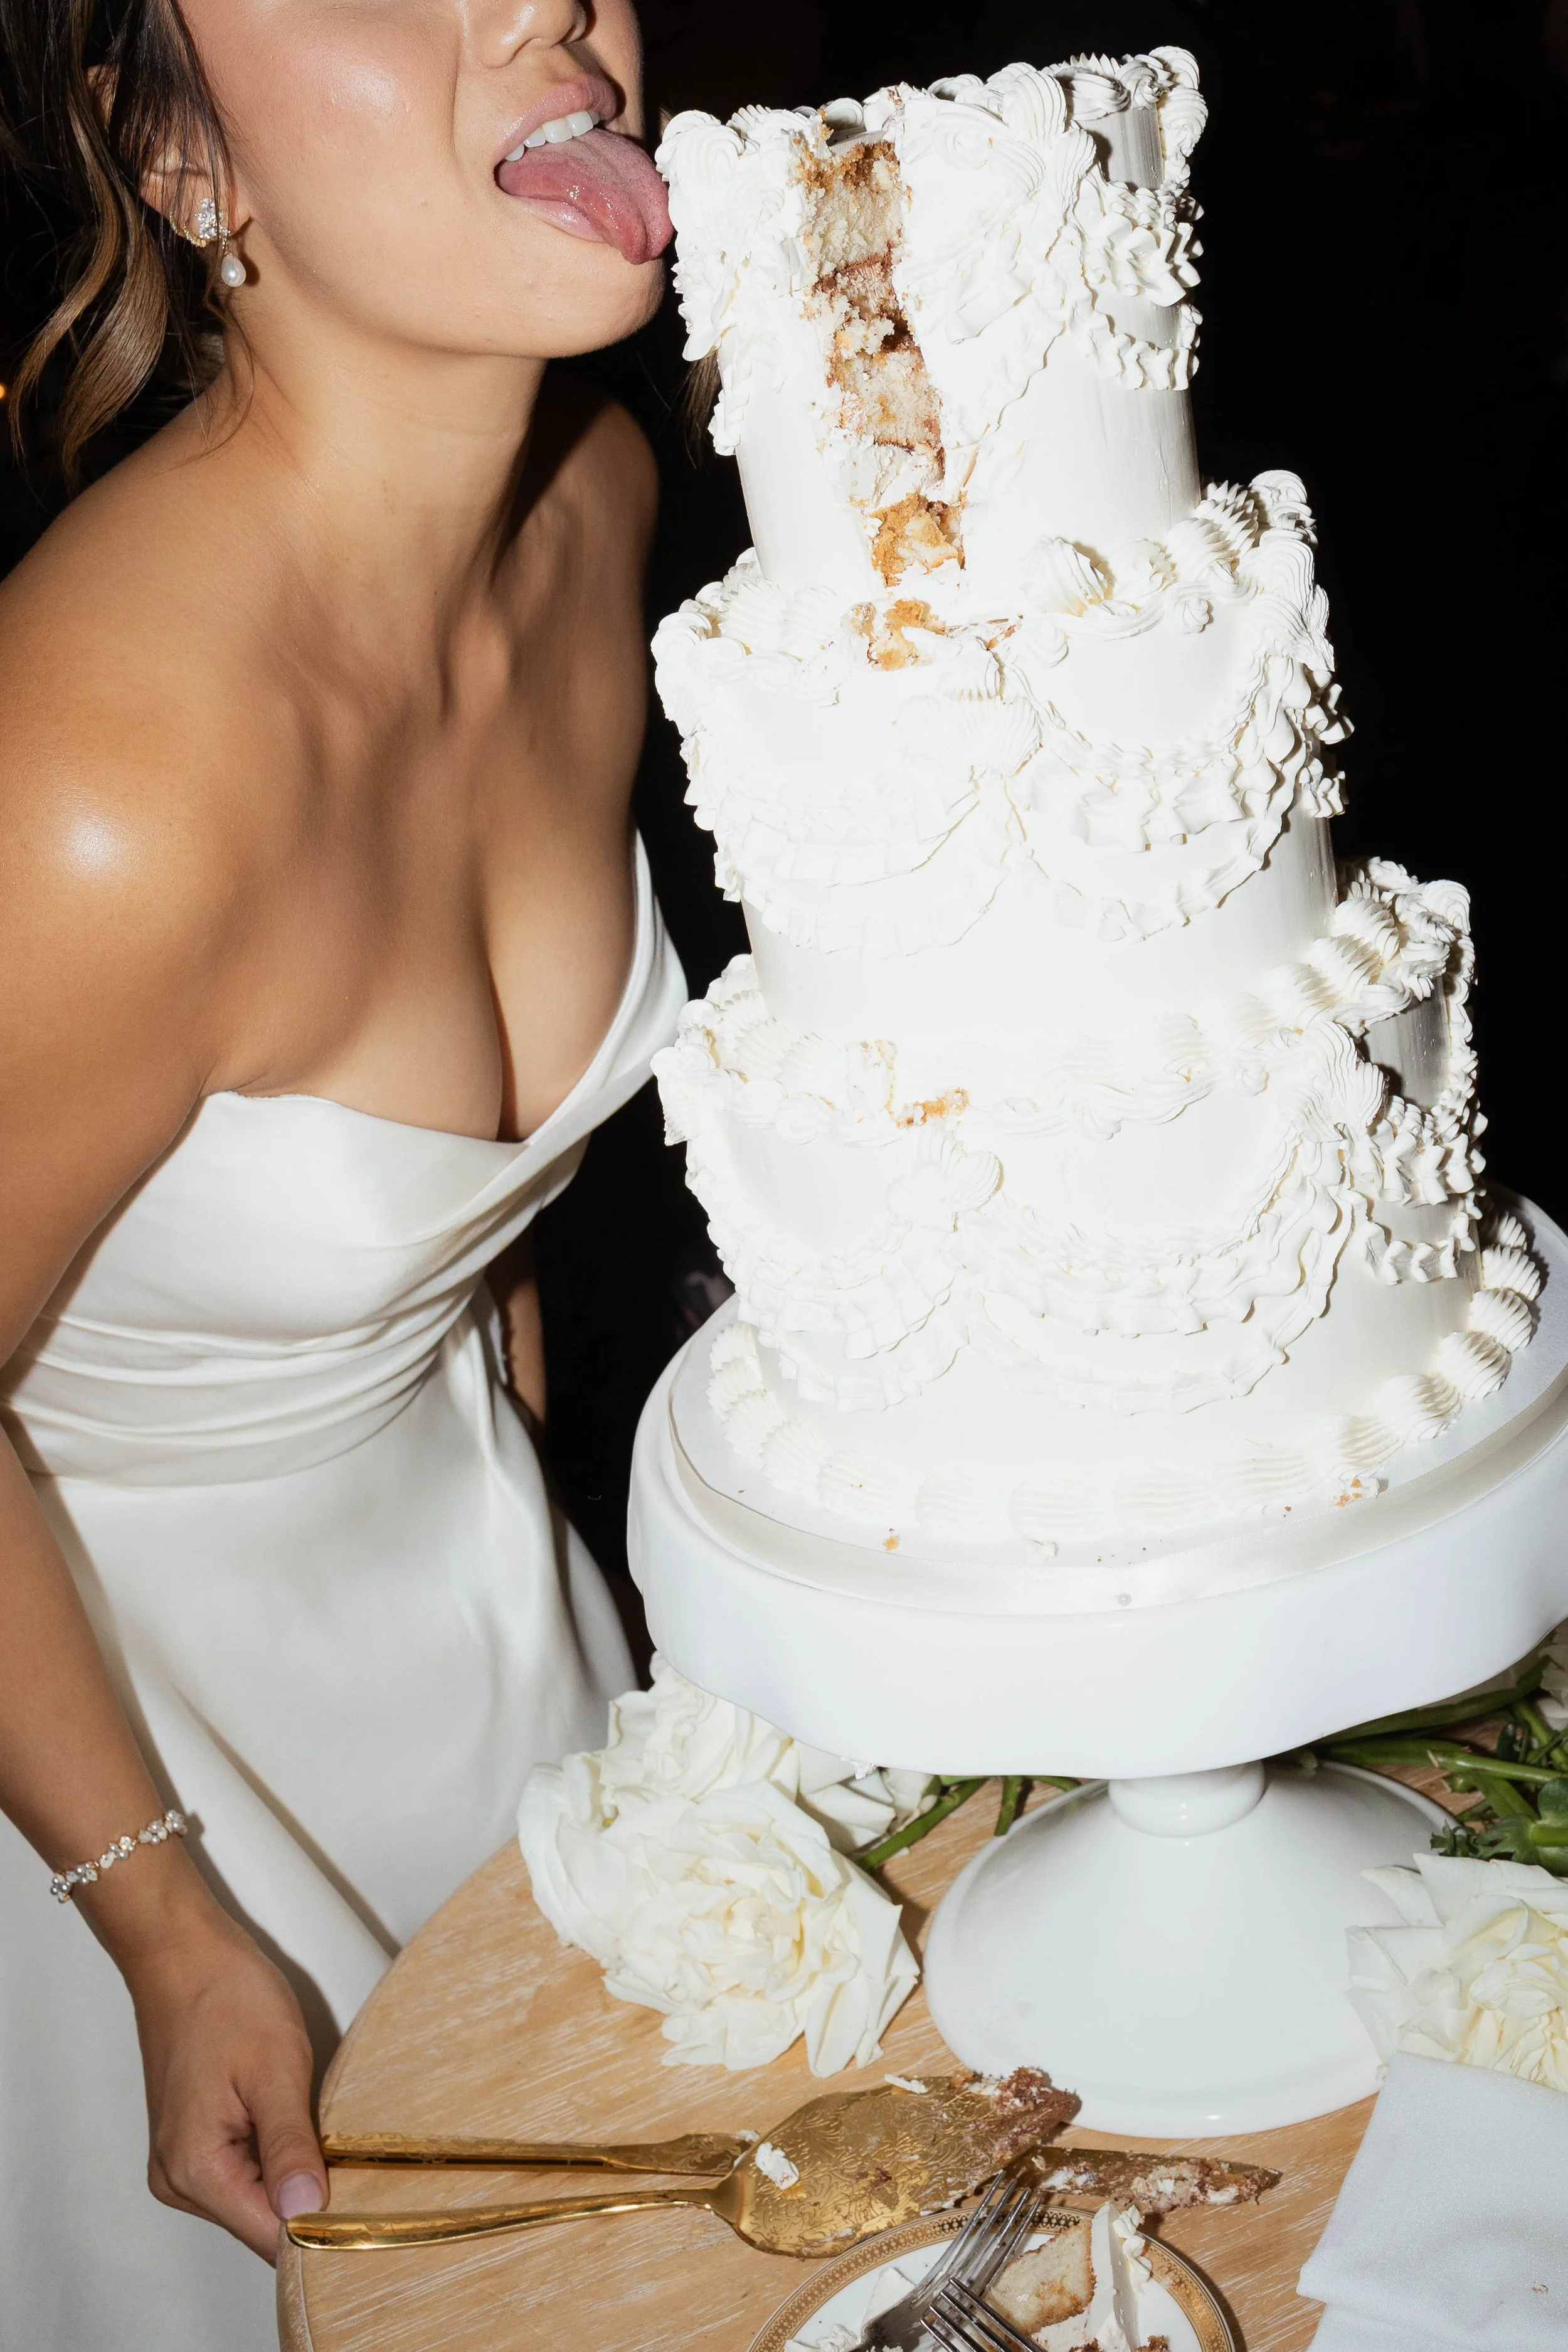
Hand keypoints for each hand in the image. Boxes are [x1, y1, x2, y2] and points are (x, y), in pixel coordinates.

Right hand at [125, 1903, 327, 2260]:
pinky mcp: (192, 2142)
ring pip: (253, 2197)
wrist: (183, 1954)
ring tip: (325, 2131)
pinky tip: (295, 2120)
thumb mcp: (275, 2068)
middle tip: (356, 2159)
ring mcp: (181, 2162)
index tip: (366, 2202)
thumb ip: (289, 2146)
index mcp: (195, 2169)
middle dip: (309, 2198)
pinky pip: (241, 2170)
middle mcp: (179, 2180)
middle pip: (260, 2221)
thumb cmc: (225, 1997)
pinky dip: (274, 2155)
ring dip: (293, 2173)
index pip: (268, 2234)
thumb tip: (307, 2210)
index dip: (321, 2226)